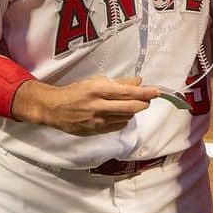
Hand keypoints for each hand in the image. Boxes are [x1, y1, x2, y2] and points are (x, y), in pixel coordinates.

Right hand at [15, 75, 159, 135]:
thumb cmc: (76, 92)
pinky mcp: (98, 131)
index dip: (146, 92)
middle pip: (132, 107)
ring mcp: (99, 121)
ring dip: (133, 111)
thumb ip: (118, 82)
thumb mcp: (95, 81)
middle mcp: (100, 106)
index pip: (128, 92)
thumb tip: (138, 81)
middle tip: (148, 98)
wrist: (55, 109)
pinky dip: (123, 118)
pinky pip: (118, 125)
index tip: (157, 91)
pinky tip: (118, 113)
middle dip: (144, 103)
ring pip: (127, 117)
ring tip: (128, 104)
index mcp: (99, 90)